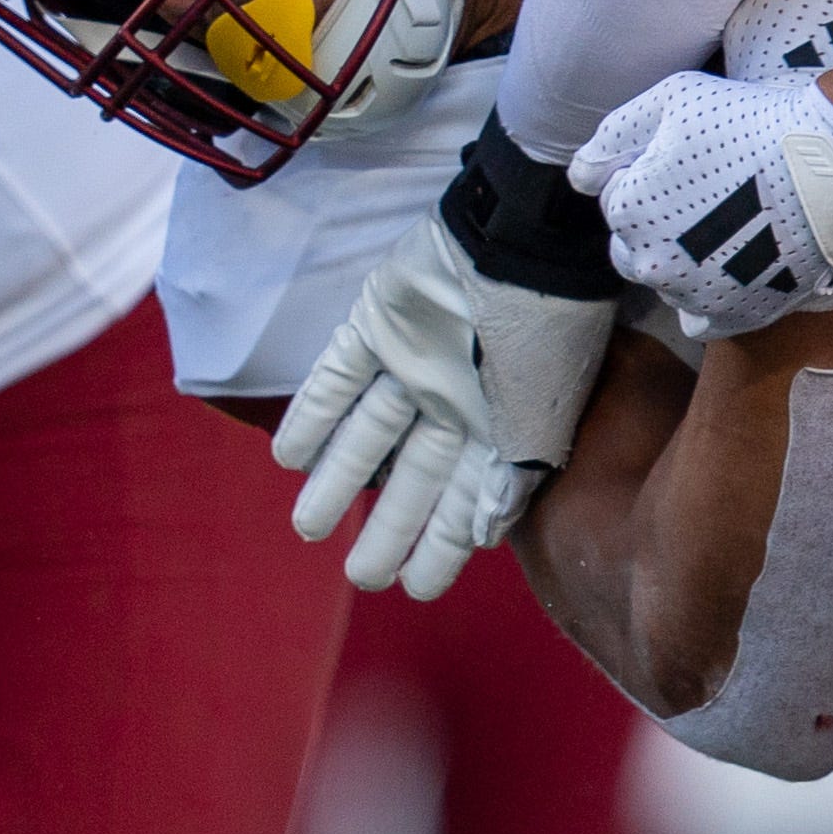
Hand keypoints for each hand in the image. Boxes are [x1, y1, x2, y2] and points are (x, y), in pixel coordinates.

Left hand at [269, 210, 622, 600]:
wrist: (524, 243)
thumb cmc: (545, 340)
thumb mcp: (539, 421)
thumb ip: (510, 480)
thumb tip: (483, 537)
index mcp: (500, 429)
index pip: (464, 503)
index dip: (440, 548)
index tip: (417, 590)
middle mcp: (454, 403)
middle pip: (413, 476)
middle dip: (388, 527)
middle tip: (359, 575)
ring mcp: (413, 363)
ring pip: (368, 433)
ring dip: (338, 478)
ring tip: (307, 526)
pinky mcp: (378, 325)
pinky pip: (336, 377)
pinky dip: (312, 414)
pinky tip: (287, 456)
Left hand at [574, 65, 832, 336]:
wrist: (832, 165)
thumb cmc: (750, 121)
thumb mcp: (673, 99)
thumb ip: (614, 134)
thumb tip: (579, 175)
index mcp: (627, 209)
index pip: (617, 195)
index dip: (650, 171)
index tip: (692, 157)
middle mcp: (649, 261)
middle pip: (634, 245)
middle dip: (658, 222)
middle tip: (708, 193)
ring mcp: (691, 295)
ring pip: (669, 280)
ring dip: (685, 258)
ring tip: (730, 224)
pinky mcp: (733, 316)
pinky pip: (703, 319)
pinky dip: (710, 296)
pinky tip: (733, 267)